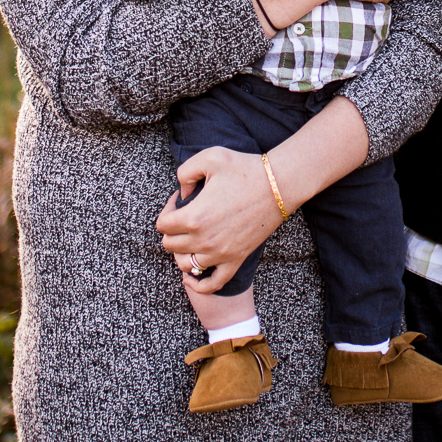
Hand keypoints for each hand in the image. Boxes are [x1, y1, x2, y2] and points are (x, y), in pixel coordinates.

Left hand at [156, 147, 282, 293]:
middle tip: (184, 215)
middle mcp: (204, 240)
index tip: (179, 199)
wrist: (279, 185)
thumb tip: (182, 194)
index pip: (163, 225)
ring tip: (190, 237)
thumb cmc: (245, 168)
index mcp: (194, 216)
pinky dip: (197, 284)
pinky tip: (191, 276)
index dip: (167, 209)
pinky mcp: (236, 260)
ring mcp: (220, 254)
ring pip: (185, 265)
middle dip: (172, 230)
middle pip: (170, 245)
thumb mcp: (210, 157)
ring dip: (182, 252)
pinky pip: (211, 284)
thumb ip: (185, 172)